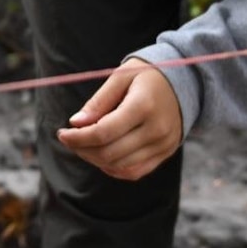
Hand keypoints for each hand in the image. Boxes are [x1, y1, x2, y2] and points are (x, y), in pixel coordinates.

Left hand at [55, 60, 183, 180]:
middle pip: (110, 153)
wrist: (185, 81)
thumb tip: (75, 124)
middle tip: (70, 138)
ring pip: (120, 166)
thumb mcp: (121, 77)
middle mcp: (156, 129)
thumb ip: (98, 101)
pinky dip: (113, 168)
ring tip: (84, 145)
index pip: (104, 132)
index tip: (61, 133)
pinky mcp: (165, 154)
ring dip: (95, 159)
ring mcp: (163, 145)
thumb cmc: (147, 75)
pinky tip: (102, 155)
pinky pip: (134, 172)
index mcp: (144, 106)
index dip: (78, 138)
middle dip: (82, 149)